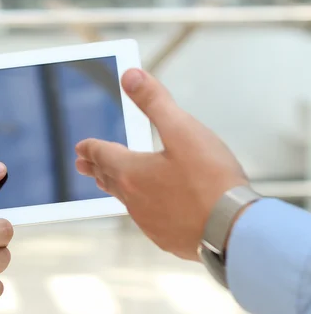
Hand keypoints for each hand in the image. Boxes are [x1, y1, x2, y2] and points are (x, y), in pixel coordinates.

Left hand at [75, 69, 247, 260]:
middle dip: (95, 168)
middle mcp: (134, 199)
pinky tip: (148, 207)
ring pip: (125, 199)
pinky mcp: (164, 236)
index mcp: (132, 172)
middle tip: (82, 165)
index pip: (103, 155)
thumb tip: (130, 76)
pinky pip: (144, 218)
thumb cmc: (212, 180)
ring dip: (114, 186)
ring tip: (109, 182)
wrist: (233, 230)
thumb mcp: (183, 131)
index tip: (80, 148)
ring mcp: (148, 221)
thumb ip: (155, 102)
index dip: (91, 148)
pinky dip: (140, 206)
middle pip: (108, 178)